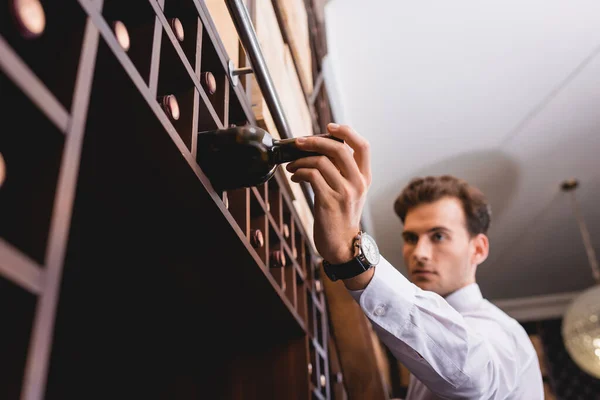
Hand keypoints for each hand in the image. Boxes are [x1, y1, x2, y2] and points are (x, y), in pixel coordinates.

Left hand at [286, 124, 370, 263]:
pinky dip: (299, 172)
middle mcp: (357, 183)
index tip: (329, 127)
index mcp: (364, 177)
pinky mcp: (328, 201)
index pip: (363, 146)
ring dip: (300, 160)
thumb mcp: (350, 192)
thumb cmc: (341, 216)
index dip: (346, 131)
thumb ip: (342, 171)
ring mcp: (344, 192)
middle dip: (314, 141)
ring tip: (292, 166)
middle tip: (298, 143)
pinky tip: (295, 177)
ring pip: (321, 161)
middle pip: (338, 149)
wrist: (342, 245)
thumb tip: (321, 148)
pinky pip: (311, 175)